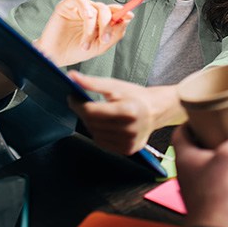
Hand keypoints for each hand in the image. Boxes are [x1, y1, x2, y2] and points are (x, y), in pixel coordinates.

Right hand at [34, 0, 133, 66]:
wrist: (56, 57)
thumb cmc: (76, 51)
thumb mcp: (100, 46)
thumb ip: (114, 34)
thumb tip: (127, 19)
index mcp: (100, 20)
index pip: (115, 11)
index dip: (123, 11)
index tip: (130, 15)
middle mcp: (91, 11)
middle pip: (106, 9)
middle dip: (108, 24)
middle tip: (104, 40)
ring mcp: (79, 7)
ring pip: (94, 8)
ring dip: (92, 28)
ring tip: (85, 44)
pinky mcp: (66, 5)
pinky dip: (85, 8)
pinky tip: (86, 18)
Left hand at [67, 71, 184, 154]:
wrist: (156, 110)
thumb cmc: (136, 96)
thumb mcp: (116, 86)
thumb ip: (93, 83)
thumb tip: (72, 76)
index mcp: (129, 111)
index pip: (92, 111)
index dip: (77, 104)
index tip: (72, 97)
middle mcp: (130, 130)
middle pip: (92, 123)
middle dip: (83, 112)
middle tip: (82, 103)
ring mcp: (129, 142)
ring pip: (95, 134)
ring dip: (90, 123)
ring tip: (96, 113)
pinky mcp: (127, 150)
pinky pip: (102, 142)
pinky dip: (98, 132)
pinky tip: (104, 124)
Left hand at [172, 119, 227, 226]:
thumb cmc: (214, 199)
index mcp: (185, 157)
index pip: (181, 131)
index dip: (193, 119)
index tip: (206, 112)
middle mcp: (190, 170)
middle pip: (199, 144)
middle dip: (213, 134)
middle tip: (227, 125)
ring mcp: (202, 184)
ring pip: (212, 161)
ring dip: (225, 151)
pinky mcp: (215, 195)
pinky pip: (222, 176)